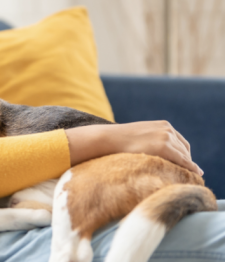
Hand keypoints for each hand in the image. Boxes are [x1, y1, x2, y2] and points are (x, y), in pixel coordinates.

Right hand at [66, 120, 202, 175]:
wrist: (108, 139)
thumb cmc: (119, 141)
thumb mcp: (140, 136)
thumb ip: (151, 140)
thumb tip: (155, 154)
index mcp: (163, 125)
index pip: (181, 142)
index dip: (184, 155)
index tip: (185, 165)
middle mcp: (168, 129)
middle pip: (185, 150)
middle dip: (186, 162)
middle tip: (186, 175)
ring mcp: (167, 137)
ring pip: (185, 156)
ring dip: (187, 167)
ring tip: (187, 178)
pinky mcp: (165, 146)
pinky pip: (183, 161)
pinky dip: (191, 168)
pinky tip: (195, 175)